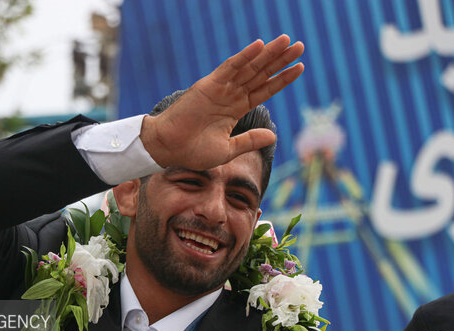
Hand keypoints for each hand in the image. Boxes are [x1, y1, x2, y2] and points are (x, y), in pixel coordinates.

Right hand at [140, 34, 303, 169]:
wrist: (168, 148)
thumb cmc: (193, 152)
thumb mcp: (228, 150)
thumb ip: (249, 140)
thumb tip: (273, 136)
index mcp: (235, 109)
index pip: (264, 89)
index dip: (282, 79)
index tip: (299, 67)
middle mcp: (230, 95)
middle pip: (261, 73)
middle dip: (280, 60)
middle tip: (300, 46)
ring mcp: (220, 88)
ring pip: (249, 67)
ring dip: (268, 54)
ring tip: (287, 41)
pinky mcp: (209, 85)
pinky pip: (230, 68)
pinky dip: (244, 56)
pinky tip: (259, 46)